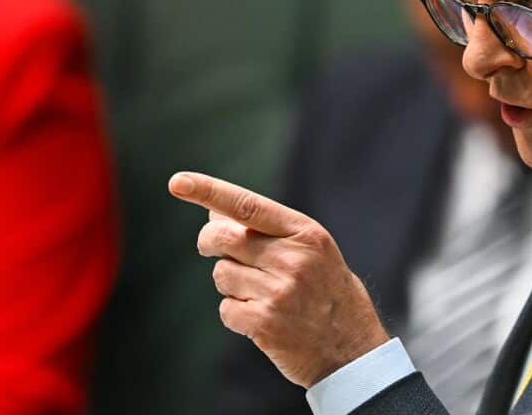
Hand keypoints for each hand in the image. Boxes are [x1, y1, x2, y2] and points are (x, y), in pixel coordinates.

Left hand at [168, 171, 389, 387]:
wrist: (352, 349)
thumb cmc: (327, 292)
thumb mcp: (311, 250)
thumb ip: (267, 230)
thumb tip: (214, 212)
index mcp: (306, 233)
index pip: (248, 205)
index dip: (209, 191)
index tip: (178, 182)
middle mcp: (294, 259)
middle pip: (224, 239)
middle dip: (208, 242)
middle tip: (208, 247)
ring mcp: (280, 293)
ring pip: (221, 275)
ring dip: (230, 283)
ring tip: (258, 293)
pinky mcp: (266, 324)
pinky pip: (226, 309)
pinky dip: (235, 313)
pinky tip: (260, 319)